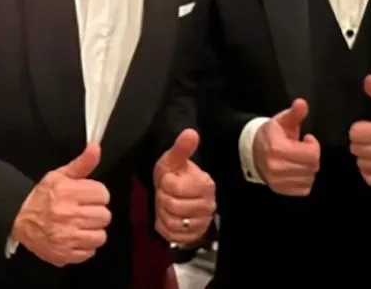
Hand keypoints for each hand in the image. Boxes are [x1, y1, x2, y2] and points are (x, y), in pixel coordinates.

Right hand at [12, 143, 110, 266]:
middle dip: (96, 212)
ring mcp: (67, 237)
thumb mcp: (60, 175)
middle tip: (84, 210)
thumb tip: (96, 147)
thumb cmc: (42, 196)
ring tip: (81, 225)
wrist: (19, 218)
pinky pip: (90, 252)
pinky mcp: (65, 254)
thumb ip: (82, 163)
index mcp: (68, 192)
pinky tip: (75, 237)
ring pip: (100, 236)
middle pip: (104, 216)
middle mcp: (69, 215)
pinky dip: (85, 246)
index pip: (103, 194)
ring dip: (93, 231)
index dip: (97, 194)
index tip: (88, 196)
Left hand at [152, 129, 215, 244]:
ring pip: (173, 223)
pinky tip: (166, 217)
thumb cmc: (176, 176)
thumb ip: (181, 148)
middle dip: (162, 199)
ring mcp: (202, 223)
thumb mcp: (173, 161)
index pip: (175, 187)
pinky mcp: (194, 237)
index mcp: (206, 184)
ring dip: (163, 214)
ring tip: (165, 205)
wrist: (179, 197)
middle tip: (165, 193)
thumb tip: (191, 132)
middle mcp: (208, 205)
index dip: (165, 184)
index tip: (167, 180)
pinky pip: (173, 236)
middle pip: (173, 206)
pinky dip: (164, 227)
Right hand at [253, 99, 319, 195]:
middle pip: (312, 167)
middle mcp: (276, 167)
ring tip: (299, 159)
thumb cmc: (272, 134)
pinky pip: (304, 189)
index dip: (313, 145)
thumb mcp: (282, 120)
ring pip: (309, 179)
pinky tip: (297, 170)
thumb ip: (294, 113)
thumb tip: (301, 103)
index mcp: (277, 148)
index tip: (306, 139)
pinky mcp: (279, 189)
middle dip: (312, 157)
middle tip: (303, 149)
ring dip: (308, 169)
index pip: (312, 154)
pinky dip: (304, 180)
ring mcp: (277, 180)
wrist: (253, 150)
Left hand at [349, 75, 370, 186]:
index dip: (358, 128)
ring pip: (361, 164)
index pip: (355, 134)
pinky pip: (369, 177)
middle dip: (359, 142)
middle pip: (356, 149)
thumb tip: (368, 79)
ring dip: (363, 156)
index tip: (365, 126)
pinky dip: (369, 170)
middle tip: (368, 137)